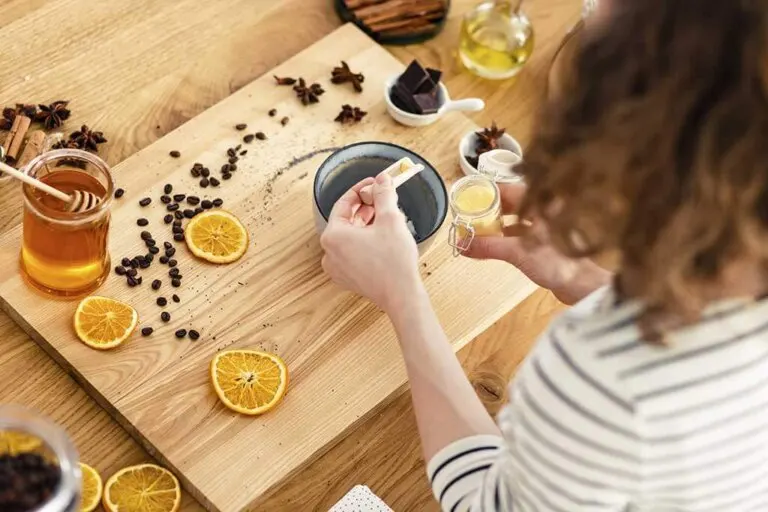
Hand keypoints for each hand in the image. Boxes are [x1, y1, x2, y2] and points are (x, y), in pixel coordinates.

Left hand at [320, 173, 422, 313]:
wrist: (401, 295)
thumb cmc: (393, 261)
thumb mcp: (390, 219)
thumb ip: (384, 194)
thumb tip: (382, 180)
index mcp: (333, 235)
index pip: (344, 203)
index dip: (361, 190)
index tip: (375, 183)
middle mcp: (329, 253)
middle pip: (346, 220)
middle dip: (365, 207)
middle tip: (383, 198)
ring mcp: (337, 268)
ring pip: (350, 237)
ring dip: (366, 224)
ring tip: (386, 216)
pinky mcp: (348, 278)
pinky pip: (353, 252)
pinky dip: (365, 241)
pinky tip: (383, 237)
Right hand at [463, 183, 611, 303]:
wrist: (581, 285)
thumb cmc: (558, 263)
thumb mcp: (517, 252)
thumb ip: (488, 246)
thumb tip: (462, 244)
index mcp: (540, 203)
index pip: (507, 188)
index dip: (487, 191)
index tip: (469, 197)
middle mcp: (543, 210)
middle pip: (510, 203)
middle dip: (489, 209)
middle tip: (469, 215)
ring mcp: (544, 226)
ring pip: (515, 218)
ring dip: (497, 223)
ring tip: (477, 229)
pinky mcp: (544, 242)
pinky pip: (520, 232)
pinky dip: (506, 235)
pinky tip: (493, 243)